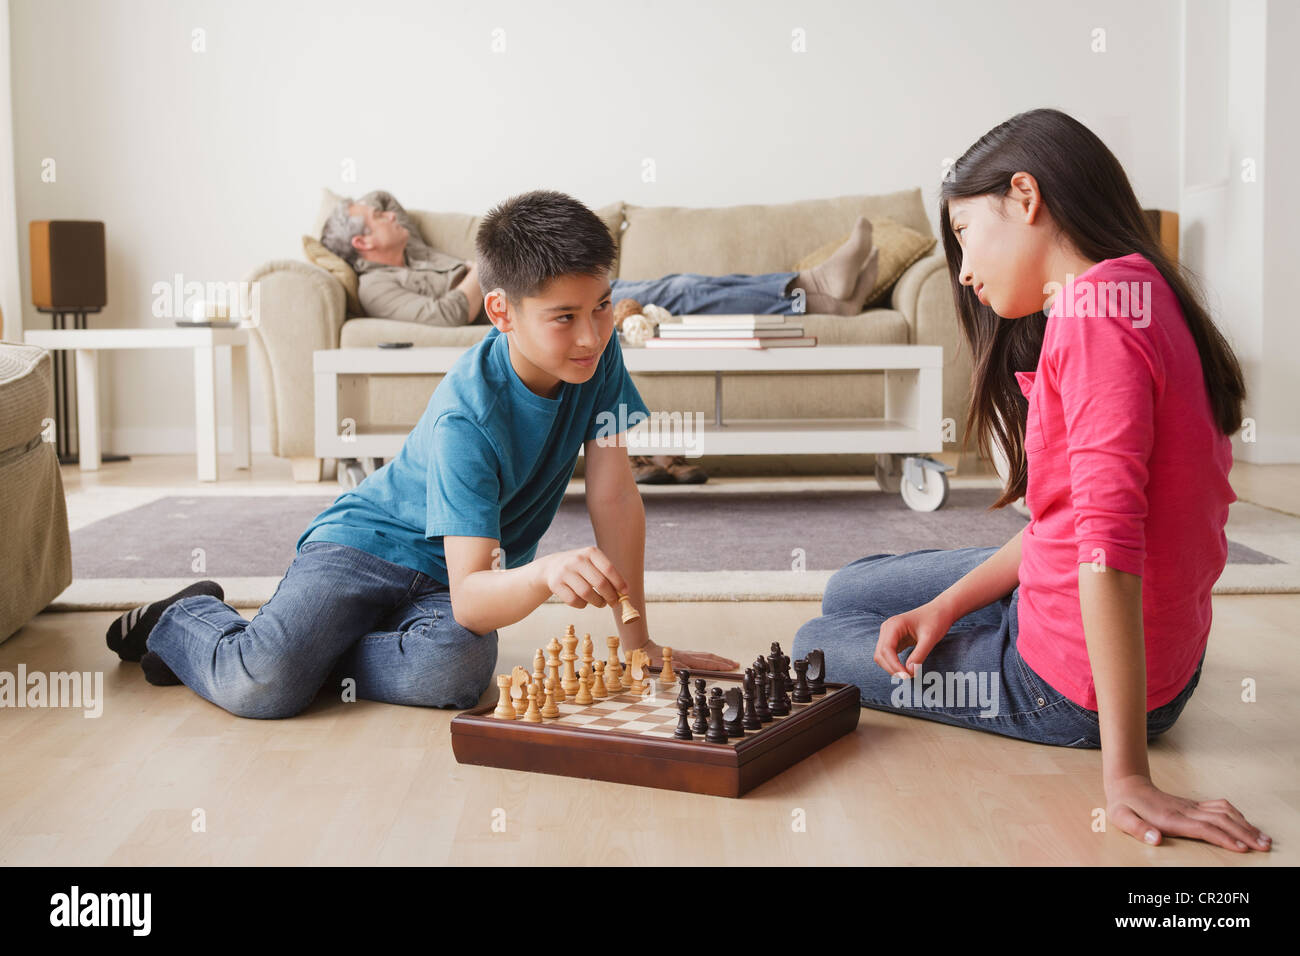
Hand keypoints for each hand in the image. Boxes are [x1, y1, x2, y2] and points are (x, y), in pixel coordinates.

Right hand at [534, 546, 625, 610]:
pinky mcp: (556, 584)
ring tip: (601, 603)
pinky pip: (574, 600)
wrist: (552, 566)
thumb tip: (624, 593)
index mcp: (590, 552)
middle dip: (611, 596)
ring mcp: (565, 571)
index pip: (609, 569)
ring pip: (587, 593)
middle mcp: (577, 560)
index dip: (619, 583)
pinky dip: (583, 605)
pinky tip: (585, 602)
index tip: (625, 592)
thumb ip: (608, 575)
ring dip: (598, 602)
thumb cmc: (581, 567)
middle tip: (614, 603)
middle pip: (600, 583)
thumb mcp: (593, 563)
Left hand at [639, 638, 737, 673]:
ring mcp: (685, 654)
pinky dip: (710, 659)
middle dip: (723, 661)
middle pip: (709, 658)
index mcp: (684, 659)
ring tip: (729, 663)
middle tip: (736, 665)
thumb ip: (673, 667)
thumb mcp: (660, 665)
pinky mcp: (682, 655)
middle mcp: (687, 655)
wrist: (641, 649)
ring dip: (718, 659)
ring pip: (706, 656)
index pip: (706, 663)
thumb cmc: (649, 660)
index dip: (719, 666)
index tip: (731, 668)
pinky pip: (700, 657)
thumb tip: (687, 669)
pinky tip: (712, 661)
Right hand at [874, 599, 956, 677]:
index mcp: (893, 625)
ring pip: (881, 656)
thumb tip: (910, 672)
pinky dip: (894, 664)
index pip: (886, 650)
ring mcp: (888, 633)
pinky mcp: (893, 639)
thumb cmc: (936, 620)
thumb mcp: (930, 638)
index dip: (894, 666)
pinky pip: (888, 655)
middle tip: (909, 677)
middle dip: (892, 668)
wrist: (941, 610)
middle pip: (880, 654)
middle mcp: (887, 628)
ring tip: (908, 674)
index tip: (907, 676)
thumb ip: (919, 655)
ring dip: (892, 667)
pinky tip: (906, 669)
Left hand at [1106, 773, 1271, 851]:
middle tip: (1264, 846)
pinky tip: (1246, 824)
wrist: (1127, 785)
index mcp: (1171, 817)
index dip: (1223, 838)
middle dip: (1244, 834)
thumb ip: (1138, 829)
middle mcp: (1185, 810)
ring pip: (1224, 812)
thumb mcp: (1121, 818)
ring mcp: (1191, 806)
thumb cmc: (1124, 806)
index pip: (1204, 828)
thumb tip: (1155, 839)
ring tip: (1263, 838)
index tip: (1242, 848)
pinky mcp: (1193, 804)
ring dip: (1245, 825)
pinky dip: (1237, 815)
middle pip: (1221, 821)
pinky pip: (1220, 807)